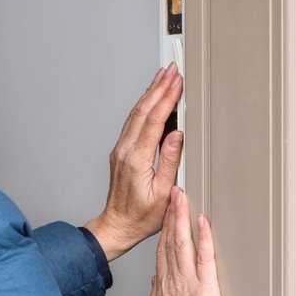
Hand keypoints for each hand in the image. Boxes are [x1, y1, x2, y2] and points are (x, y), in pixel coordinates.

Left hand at [85, 64, 185, 261]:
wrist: (117, 226)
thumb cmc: (142, 216)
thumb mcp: (163, 192)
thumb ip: (170, 161)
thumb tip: (177, 134)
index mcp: (136, 159)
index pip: (153, 120)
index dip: (167, 98)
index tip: (178, 81)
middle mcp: (124, 151)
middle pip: (142, 111)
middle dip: (158, 87)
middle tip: (172, 68)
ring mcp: (120, 151)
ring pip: (135, 114)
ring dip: (149, 93)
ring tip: (163, 75)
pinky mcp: (120, 153)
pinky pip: (132, 122)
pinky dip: (143, 106)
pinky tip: (150, 98)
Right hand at [148, 188, 226, 295]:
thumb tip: (155, 281)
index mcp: (162, 290)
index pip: (161, 254)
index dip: (162, 232)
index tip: (163, 215)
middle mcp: (172, 282)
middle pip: (169, 243)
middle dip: (170, 216)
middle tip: (172, 194)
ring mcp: (187, 283)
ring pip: (182, 244)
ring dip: (181, 218)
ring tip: (182, 197)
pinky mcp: (205, 288)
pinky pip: (204, 257)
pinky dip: (203, 237)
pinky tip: (202, 221)